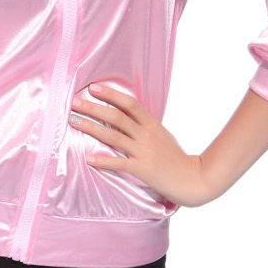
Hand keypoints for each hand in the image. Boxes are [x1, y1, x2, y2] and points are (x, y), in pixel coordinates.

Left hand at [69, 82, 214, 207]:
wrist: (193, 179)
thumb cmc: (177, 159)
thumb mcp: (163, 136)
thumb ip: (145, 128)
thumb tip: (128, 119)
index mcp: (152, 125)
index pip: (129, 104)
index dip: (111, 94)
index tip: (93, 87)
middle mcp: (146, 135)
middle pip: (117, 117)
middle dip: (94, 108)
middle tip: (74, 102)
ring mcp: (144, 152)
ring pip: (114, 136)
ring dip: (91, 128)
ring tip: (74, 122)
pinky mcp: (143, 169)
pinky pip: (119, 163)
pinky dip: (103, 161)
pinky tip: (89, 159)